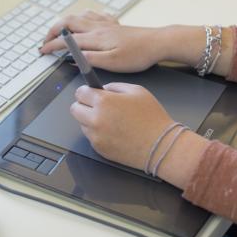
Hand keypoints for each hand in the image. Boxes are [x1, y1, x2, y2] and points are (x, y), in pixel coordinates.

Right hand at [40, 11, 165, 71]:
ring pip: (79, 16)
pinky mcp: (114, 23)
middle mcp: (97, 27)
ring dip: (66, 22)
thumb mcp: (113, 63)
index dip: (51, 45)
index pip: (66, 40)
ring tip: (61, 32)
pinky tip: (86, 21)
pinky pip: (93, 14)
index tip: (42, 51)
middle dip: (53, 30)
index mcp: (95, 38)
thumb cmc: (137, 54)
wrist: (157, 42)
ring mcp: (106, 23)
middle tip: (47, 41)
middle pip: (68, 22)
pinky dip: (83, 17)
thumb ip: (90, 59)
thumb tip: (72, 58)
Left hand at [71, 82, 210, 188]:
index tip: (90, 93)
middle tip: (97, 106)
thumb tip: (102, 89)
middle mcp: (95, 119)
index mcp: (103, 101)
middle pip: (75, 109)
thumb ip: (114, 86)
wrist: (162, 146)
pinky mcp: (99, 150)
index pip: (80, 93)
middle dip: (84, 105)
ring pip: (82, 123)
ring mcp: (96, 136)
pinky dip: (98, 133)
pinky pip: (91, 137)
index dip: (86, 91)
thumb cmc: (152, 117)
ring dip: (90, 120)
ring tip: (110, 120)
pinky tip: (113, 132)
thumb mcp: (136, 90)